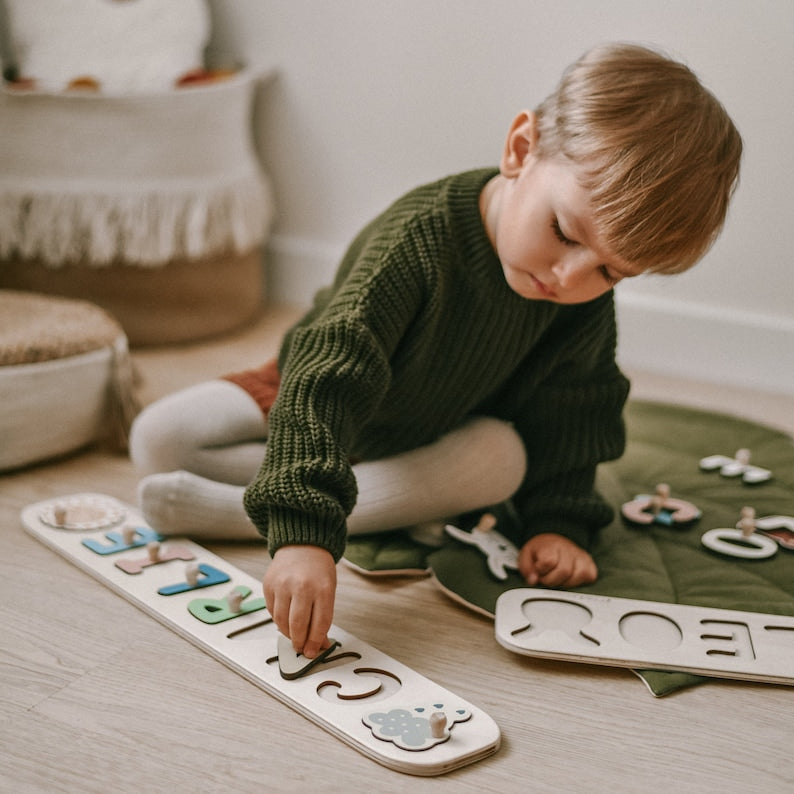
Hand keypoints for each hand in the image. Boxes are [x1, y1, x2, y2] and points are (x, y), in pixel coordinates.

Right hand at [263, 544, 335, 658]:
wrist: (302, 546)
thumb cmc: (318, 570)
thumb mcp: (328, 590)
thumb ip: (323, 616)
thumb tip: (318, 644)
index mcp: (322, 588)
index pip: (320, 623)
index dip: (316, 642)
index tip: (313, 651)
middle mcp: (301, 586)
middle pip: (298, 626)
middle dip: (300, 642)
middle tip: (301, 648)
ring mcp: (283, 585)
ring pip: (282, 622)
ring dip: (287, 634)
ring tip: (294, 636)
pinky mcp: (268, 585)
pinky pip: (272, 612)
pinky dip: (278, 620)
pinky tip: (285, 619)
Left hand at [518, 533, 597, 587]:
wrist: (551, 542)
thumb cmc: (540, 551)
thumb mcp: (526, 557)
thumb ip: (527, 569)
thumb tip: (533, 580)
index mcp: (550, 545)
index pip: (549, 561)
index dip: (541, 571)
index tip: (537, 571)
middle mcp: (568, 548)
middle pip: (564, 571)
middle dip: (552, 580)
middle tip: (546, 577)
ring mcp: (580, 555)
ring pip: (579, 575)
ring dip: (566, 583)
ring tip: (557, 578)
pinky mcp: (589, 563)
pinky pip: (590, 576)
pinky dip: (579, 582)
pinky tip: (569, 578)